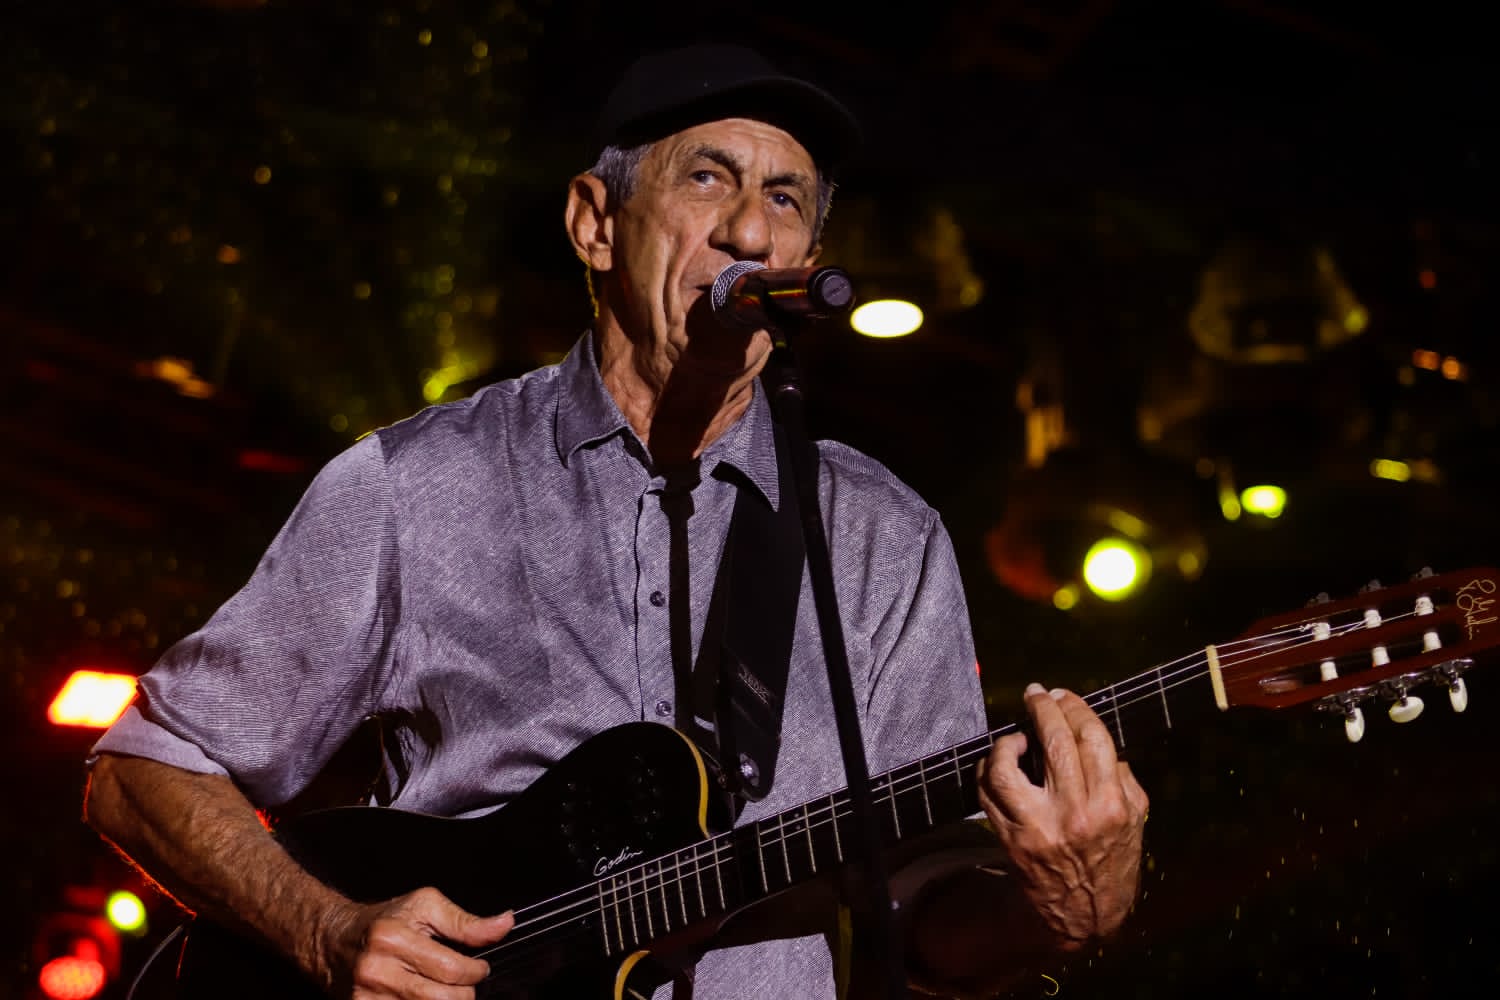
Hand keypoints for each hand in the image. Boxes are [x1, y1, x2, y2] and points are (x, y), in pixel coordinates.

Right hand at [320, 887, 514, 998]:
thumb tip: (505, 924)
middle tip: (465, 983)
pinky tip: (426, 997)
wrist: (332, 941)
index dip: (477, 971)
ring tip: (447, 991)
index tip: (480, 967)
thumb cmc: (383, 921)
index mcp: (393, 939)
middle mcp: (377, 972)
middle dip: (465, 994)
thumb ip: (466, 921)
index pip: (452, 969)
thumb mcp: (424, 907)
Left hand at [977, 683, 1147, 950]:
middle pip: (1055, 741)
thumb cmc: (1112, 862)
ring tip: (1017, 737)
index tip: (1064, 695)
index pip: (1093, 737)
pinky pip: (988, 793)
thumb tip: (1100, 742)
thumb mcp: (1135, 822)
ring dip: (1009, 741)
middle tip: (1037, 694)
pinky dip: (988, 769)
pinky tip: (998, 762)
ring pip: (1009, 766)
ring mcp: (1038, 827)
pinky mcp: (1011, 838)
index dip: (1076, 707)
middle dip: (1043, 707)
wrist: (1084, 916)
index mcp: (1111, 805)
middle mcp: (1075, 813)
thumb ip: (1124, 779)